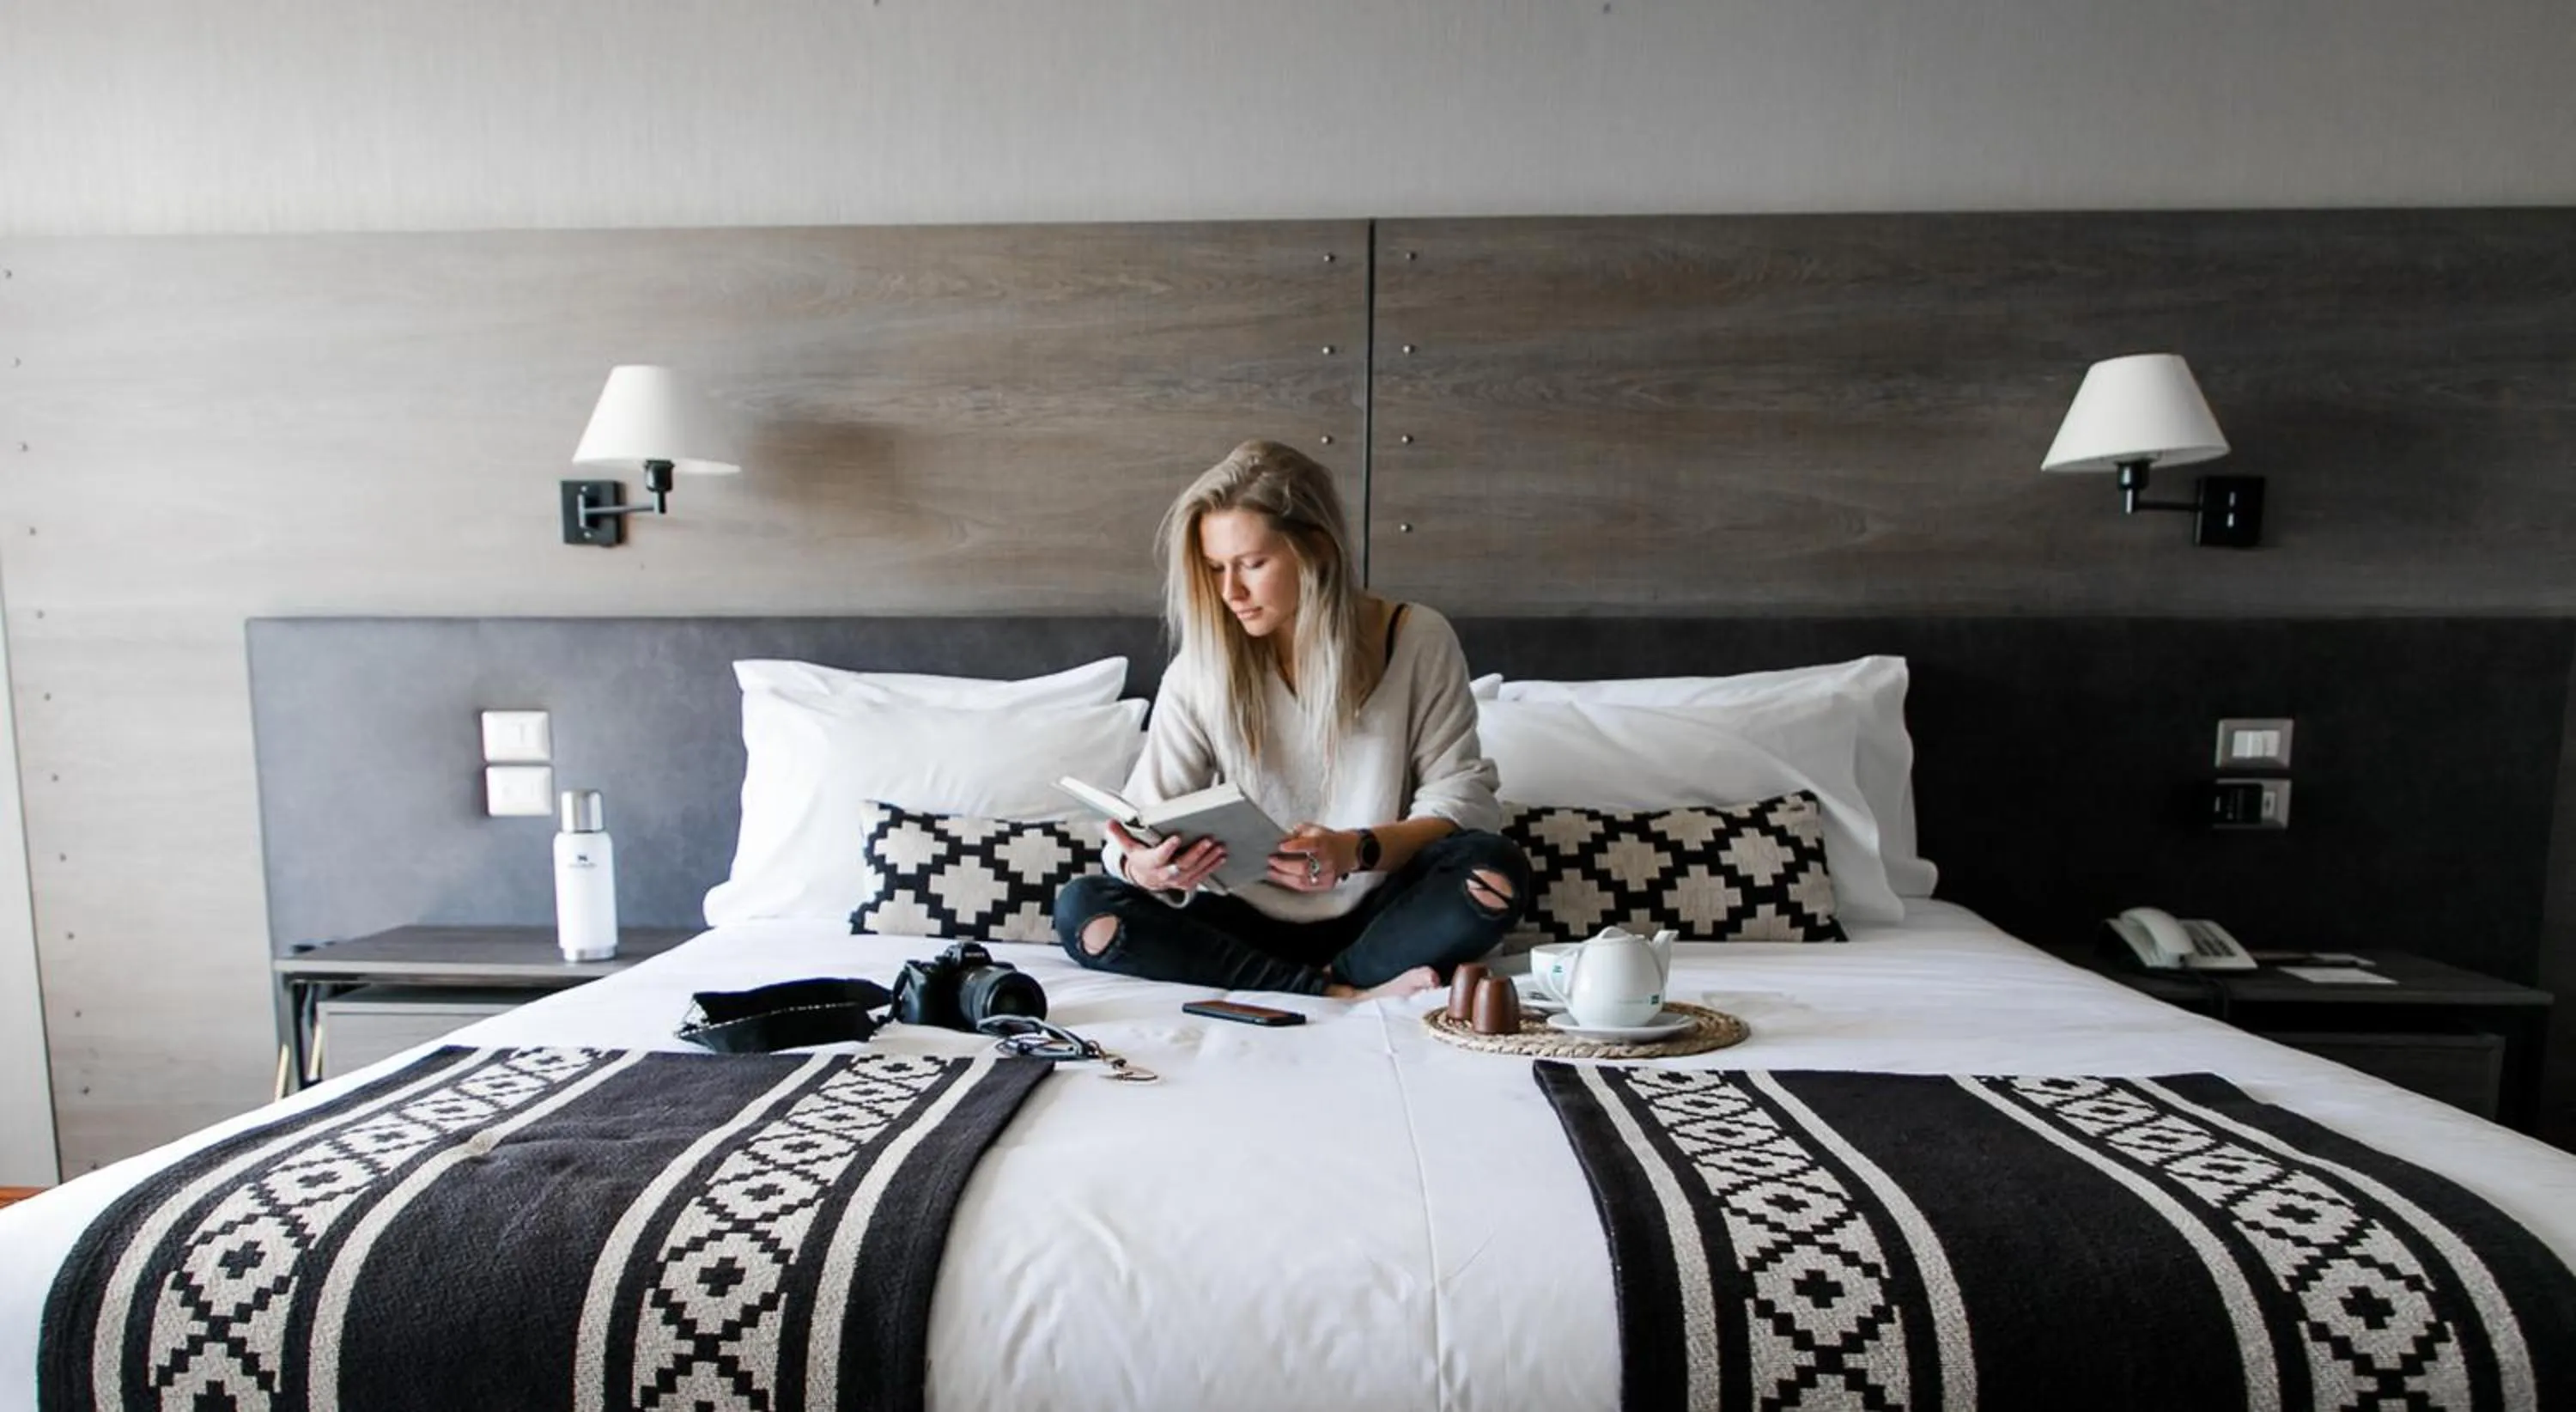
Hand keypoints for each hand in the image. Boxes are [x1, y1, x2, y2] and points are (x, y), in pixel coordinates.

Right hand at [1108, 820, 1224, 892]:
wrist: (1147, 879)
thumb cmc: (1140, 859)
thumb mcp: (1128, 847)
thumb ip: (1120, 835)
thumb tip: (1110, 822)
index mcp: (1151, 863)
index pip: (1159, 857)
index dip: (1167, 849)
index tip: (1176, 838)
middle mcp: (1165, 874)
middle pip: (1182, 865)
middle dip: (1196, 853)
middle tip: (1208, 840)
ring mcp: (1178, 880)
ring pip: (1195, 870)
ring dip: (1209, 859)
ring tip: (1219, 847)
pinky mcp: (1188, 882)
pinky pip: (1202, 875)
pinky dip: (1212, 866)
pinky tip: (1221, 856)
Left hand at [1268, 824, 1357, 892]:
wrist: (1349, 851)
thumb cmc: (1327, 839)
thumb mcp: (1314, 830)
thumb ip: (1297, 833)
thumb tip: (1278, 839)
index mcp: (1325, 843)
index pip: (1310, 845)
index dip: (1295, 846)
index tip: (1281, 846)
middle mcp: (1327, 860)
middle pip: (1303, 867)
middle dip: (1284, 864)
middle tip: (1270, 860)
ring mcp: (1327, 875)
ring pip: (1302, 880)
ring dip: (1283, 876)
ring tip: (1271, 871)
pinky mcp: (1326, 885)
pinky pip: (1305, 887)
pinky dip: (1291, 883)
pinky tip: (1281, 878)